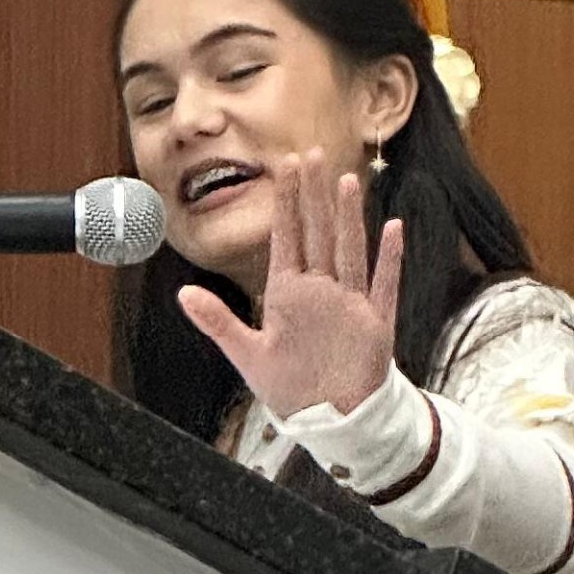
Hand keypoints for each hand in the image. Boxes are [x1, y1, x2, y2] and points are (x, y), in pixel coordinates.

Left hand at [179, 152, 403, 421]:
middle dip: (314, 194)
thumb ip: (218, 321)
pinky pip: (383, 285)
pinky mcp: (374, 324)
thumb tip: (183, 293)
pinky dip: (387, 259)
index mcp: (288, 293)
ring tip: (346, 180)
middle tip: (313, 152)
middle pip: (318, 232)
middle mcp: (319, 290)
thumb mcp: (248, 355)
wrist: (329, 420)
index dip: (287, 201)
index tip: (284, 164)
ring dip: (347, 217)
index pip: (287, 236)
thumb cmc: (291, 388)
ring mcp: (348, 303)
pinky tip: (391, 228)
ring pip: (349, 249)